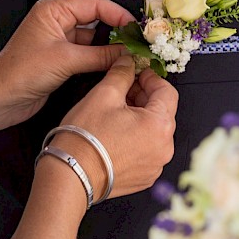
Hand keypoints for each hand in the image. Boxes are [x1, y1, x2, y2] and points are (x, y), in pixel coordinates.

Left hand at [0, 0, 133, 140]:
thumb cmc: (18, 73)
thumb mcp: (65, 60)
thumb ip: (100, 55)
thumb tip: (126, 52)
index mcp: (53, 11)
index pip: (93, 4)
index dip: (117, 13)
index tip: (134, 26)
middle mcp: (56, 22)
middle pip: (95, 20)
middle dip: (116, 30)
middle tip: (136, 41)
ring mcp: (58, 41)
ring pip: (93, 39)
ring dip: (109, 48)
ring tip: (130, 55)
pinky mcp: (60, 59)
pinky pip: (87, 55)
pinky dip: (100, 60)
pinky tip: (114, 66)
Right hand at [52, 55, 177, 199]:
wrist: (71, 175)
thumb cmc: (85, 138)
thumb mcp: (104, 94)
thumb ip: (122, 73)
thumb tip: (129, 62)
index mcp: (159, 125)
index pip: (167, 91)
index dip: (151, 78)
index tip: (137, 72)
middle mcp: (164, 148)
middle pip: (162, 112)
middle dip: (144, 97)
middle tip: (122, 89)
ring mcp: (155, 165)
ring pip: (154, 131)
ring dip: (140, 117)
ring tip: (116, 112)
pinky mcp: (144, 177)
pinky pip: (147, 150)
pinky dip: (137, 138)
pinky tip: (116, 133)